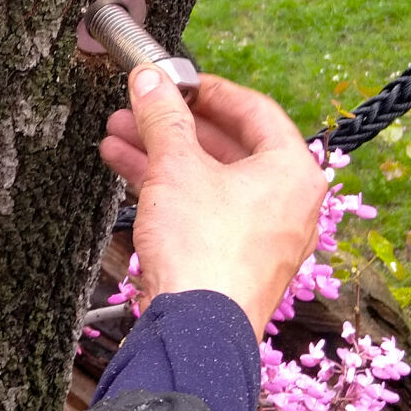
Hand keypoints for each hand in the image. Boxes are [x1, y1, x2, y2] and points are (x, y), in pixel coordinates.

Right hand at [98, 69, 329, 341]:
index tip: (175, 80)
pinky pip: (205, 209)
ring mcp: (263, 235)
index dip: (209, 90)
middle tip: (139, 106)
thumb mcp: (176, 167)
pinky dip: (170, 189)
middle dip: (175, 125)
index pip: (255, 110)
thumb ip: (163, 116)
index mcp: (292, 171)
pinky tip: (126, 169)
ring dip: (163, 154)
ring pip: (210, 179)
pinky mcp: (235, 261)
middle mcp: (287, 202)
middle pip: (229, 146)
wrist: (196, 331)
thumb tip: (149, 79)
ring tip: (118, 134)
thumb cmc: (202, 246)